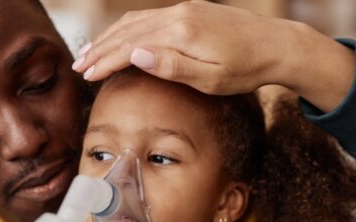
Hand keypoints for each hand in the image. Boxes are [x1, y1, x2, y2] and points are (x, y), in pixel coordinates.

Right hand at [72, 1, 353, 110]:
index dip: (105, 61)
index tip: (86, 75)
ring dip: (111, 37)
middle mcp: (178, 15)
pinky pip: (150, 18)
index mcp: (180, 33)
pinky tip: (123, 38)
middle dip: (100, 49)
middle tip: (78, 66)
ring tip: (91, 52)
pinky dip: (129, 28)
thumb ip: (173, 67)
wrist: (276, 45)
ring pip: (136, 21)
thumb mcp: (211, 78)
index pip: (130, 47)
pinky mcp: (190, 11)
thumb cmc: (246, 69)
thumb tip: (135, 55)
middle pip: (127, 31)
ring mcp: (184, 10)